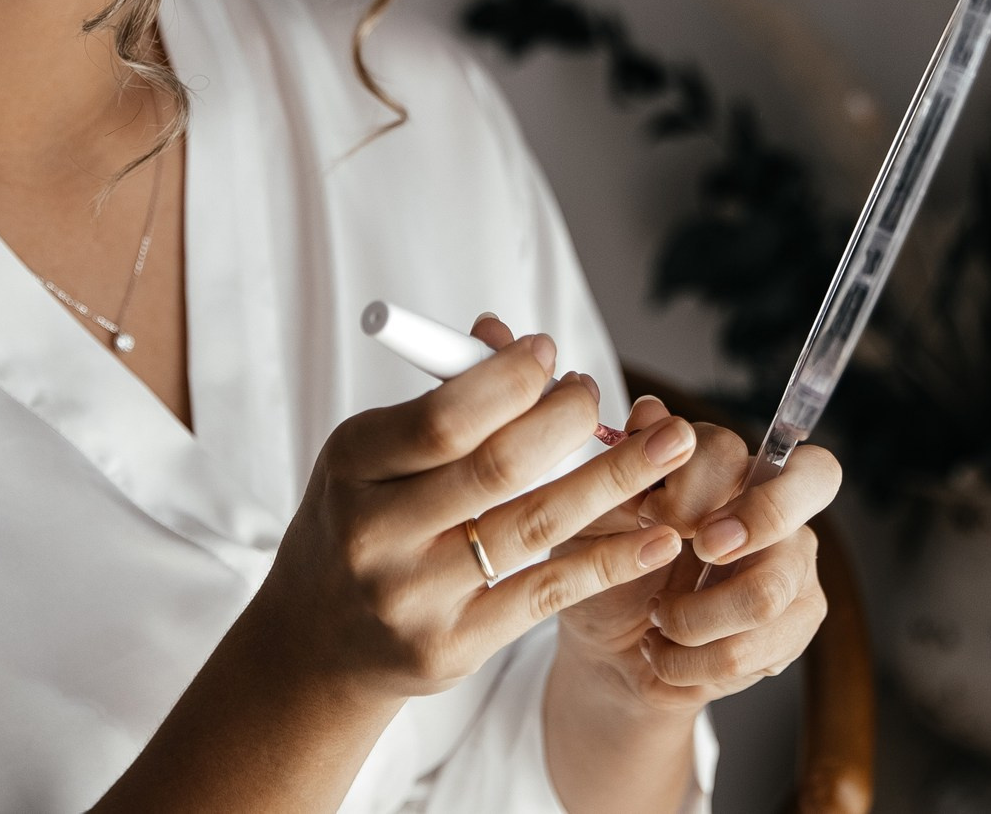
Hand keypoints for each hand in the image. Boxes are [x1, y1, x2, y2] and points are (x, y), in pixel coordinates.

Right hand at [96, 332, 702, 813]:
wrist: (316, 641)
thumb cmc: (363, 520)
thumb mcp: (373, 454)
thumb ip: (442, 405)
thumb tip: (514, 341)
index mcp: (353, 466)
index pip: (444, 418)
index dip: (511, 380)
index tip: (552, 355)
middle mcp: (377, 535)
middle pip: (499, 467)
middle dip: (571, 421)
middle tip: (604, 398)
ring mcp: (415, 598)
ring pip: (535, 528)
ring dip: (616, 481)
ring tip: (674, 446)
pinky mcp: (452, 648)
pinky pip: (548, 594)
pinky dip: (610, 560)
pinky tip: (659, 536)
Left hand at [559, 394, 837, 713]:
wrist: (608, 650)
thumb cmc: (604, 571)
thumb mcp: (593, 520)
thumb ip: (624, 468)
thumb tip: (650, 411)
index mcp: (719, 464)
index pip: (734, 446)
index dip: (698, 478)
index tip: (652, 514)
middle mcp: (771, 500)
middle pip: (816, 477)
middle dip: (760, 516)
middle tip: (704, 550)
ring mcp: (794, 559)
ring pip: (768, 589)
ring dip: (693, 619)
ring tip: (658, 622)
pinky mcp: (799, 619)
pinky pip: (758, 648)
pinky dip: (695, 661)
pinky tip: (670, 654)